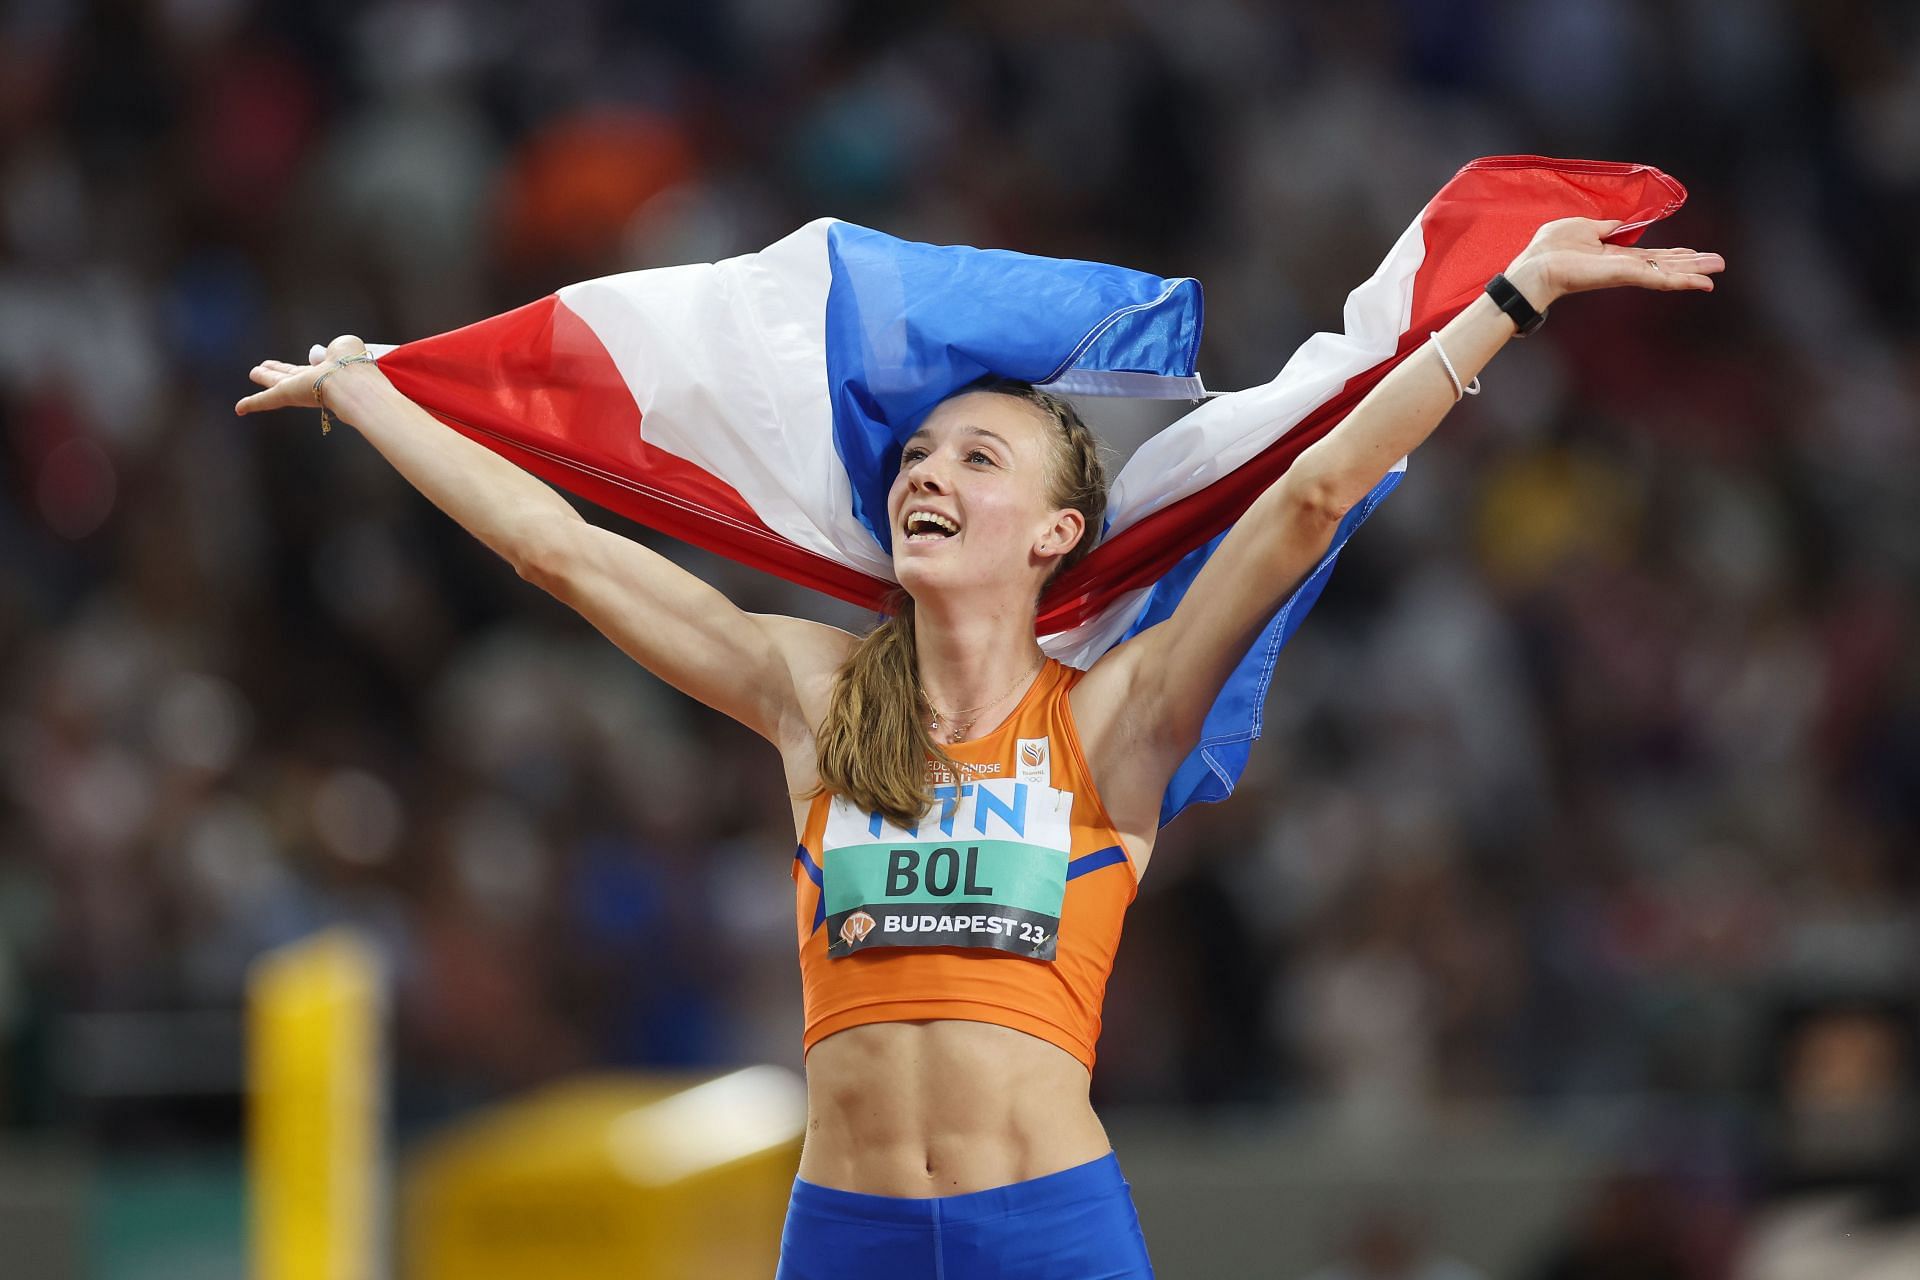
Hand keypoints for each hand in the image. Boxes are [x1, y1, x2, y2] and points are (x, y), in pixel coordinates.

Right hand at [235, 334, 380, 417]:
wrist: (351, 380)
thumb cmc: (353, 364)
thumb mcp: (347, 348)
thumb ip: (340, 348)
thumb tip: (333, 350)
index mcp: (324, 369)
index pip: (307, 369)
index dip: (298, 366)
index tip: (294, 362)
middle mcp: (310, 381)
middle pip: (289, 376)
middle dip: (276, 371)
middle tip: (263, 368)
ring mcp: (297, 389)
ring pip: (276, 383)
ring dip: (265, 378)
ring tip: (254, 373)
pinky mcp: (286, 395)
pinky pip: (266, 400)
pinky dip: (252, 404)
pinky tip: (239, 409)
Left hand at [1504, 218, 1724, 310]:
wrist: (1537, 266)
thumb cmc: (1550, 248)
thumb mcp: (1583, 227)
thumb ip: (1606, 227)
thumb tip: (1620, 225)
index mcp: (1614, 254)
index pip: (1650, 254)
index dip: (1673, 253)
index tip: (1693, 253)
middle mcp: (1624, 266)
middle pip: (1665, 264)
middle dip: (1692, 263)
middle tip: (1718, 263)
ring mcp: (1626, 273)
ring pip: (1667, 272)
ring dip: (1694, 272)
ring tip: (1717, 272)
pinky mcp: (1626, 276)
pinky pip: (1660, 279)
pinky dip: (1683, 281)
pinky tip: (1703, 284)